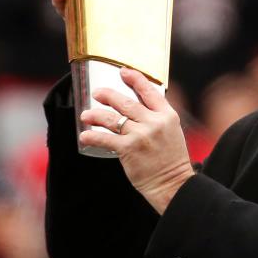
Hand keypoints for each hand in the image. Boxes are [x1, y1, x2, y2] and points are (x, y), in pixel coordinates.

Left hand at [80, 68, 194, 213]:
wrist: (173, 185)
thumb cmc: (171, 160)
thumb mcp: (171, 131)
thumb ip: (156, 117)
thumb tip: (136, 106)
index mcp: (167, 115)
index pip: (149, 91)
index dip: (134, 79)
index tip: (123, 72)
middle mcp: (154, 122)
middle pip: (126, 102)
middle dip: (108, 95)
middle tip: (97, 93)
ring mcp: (140, 135)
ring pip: (112, 118)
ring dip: (95, 115)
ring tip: (86, 115)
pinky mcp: (128, 149)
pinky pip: (105, 138)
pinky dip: (92, 136)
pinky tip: (84, 135)